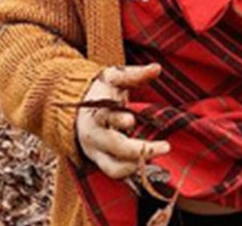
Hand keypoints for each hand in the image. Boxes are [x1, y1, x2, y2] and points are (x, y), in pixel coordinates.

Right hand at [76, 64, 170, 178]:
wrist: (75, 109)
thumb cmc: (100, 91)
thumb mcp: (113, 77)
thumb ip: (134, 74)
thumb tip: (157, 68)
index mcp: (95, 111)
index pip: (104, 117)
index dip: (117, 119)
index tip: (131, 120)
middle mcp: (94, 134)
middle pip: (115, 147)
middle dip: (140, 149)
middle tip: (165, 146)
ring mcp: (95, 150)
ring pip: (113, 167)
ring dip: (136, 166)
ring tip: (157, 159)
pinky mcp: (99, 161)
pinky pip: (115, 173)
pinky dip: (131, 172)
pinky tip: (147, 166)